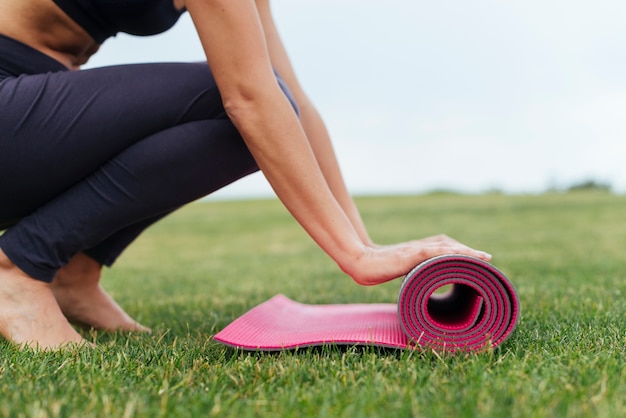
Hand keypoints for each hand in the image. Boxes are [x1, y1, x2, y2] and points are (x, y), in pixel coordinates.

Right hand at [342, 234, 491, 285]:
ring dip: (464, 252)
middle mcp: (420, 247)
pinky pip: (432, 252)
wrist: (362, 264)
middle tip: (487, 258)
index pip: (445, 246)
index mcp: (419, 250)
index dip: (462, 250)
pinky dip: (447, 252)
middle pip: (450, 244)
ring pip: (445, 247)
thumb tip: (424, 284)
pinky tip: (459, 255)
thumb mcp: (402, 271)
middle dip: (468, 251)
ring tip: (481, 257)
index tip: (479, 258)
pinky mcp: (410, 255)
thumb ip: (414, 271)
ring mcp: (415, 250)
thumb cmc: (379, 268)